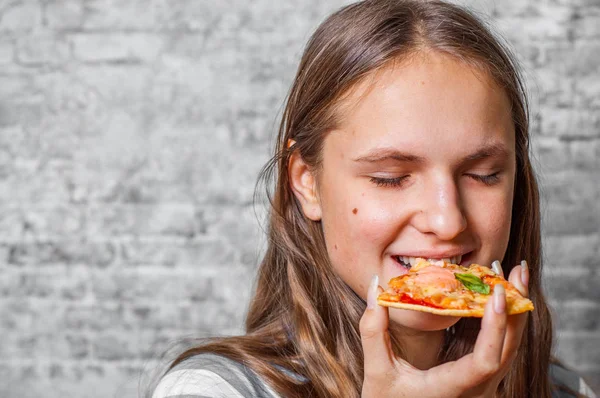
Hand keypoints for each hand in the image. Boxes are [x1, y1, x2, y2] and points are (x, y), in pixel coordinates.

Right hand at [359, 261, 528, 397]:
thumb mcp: (377, 371)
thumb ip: (373, 330)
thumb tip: (375, 286)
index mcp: (453, 388)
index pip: (486, 360)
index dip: (496, 327)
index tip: (496, 294)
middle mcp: (477, 389)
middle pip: (509, 348)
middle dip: (516, 306)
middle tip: (516, 270)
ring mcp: (481, 384)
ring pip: (509, 346)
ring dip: (513, 309)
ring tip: (512, 274)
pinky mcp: (478, 375)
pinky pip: (496, 345)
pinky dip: (499, 318)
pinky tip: (494, 293)